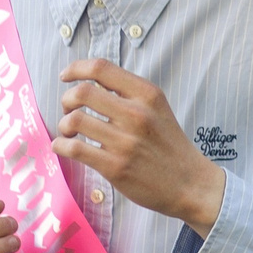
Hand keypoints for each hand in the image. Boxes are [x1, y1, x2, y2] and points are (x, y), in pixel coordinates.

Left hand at [55, 59, 226, 234]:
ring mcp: (126, 142)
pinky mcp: (115, 166)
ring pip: (73, 120)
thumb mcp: (159, 109)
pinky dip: (61, 145)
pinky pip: (73, 148)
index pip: (101, 68)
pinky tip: (66, 147)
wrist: (190, 183)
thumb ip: (130, 94)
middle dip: (66, 100)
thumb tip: (90, 82)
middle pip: (81, 92)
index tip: (66, 76)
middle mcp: (137, 114)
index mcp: (148, 95)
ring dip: (63, 125)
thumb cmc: (169, 145)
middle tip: (69, 110)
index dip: (76, 68)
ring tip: (70, 132)